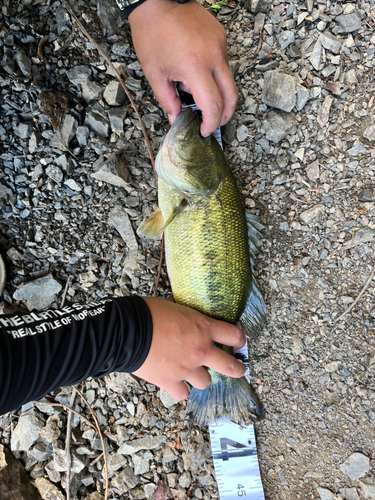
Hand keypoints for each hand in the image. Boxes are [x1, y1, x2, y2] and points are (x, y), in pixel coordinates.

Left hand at [128, 0, 237, 136]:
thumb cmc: (152, 34)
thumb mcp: (155, 73)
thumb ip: (168, 101)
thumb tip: (177, 119)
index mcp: (196, 68)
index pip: (213, 105)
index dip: (210, 123)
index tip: (204, 131)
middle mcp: (214, 57)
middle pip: (231, 96)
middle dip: (224, 115)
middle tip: (213, 123)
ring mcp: (220, 45)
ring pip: (228, 80)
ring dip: (218, 94)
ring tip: (197, 94)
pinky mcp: (221, 37)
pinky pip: (223, 63)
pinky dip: (214, 75)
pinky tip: (197, 71)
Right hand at [133, 297, 245, 399]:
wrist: (128, 332)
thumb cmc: (148, 313)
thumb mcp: (173, 306)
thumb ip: (184, 313)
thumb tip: (180, 308)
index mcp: (203, 328)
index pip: (233, 335)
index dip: (239, 339)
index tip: (238, 341)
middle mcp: (200, 351)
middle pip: (230, 367)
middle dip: (237, 369)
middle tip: (238, 369)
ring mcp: (187, 369)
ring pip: (205, 382)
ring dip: (201, 377)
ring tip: (194, 372)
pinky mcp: (171, 382)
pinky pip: (182, 393)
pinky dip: (179, 389)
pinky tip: (175, 383)